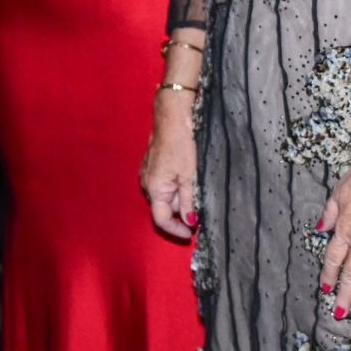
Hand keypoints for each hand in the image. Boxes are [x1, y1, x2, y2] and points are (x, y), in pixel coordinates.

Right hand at [141, 95, 199, 239]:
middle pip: (165, 208)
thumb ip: (189, 201)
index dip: (177, 230)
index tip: (192, 234)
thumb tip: (190, 221)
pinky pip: (165, 182)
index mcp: (155, 189)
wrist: (173, 116)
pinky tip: (190, 179)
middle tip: (202, 210)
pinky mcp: (154, 163)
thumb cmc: (182, 143)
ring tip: (198, 193)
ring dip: (181, 199)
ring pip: (166, 195)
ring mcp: (149, 172)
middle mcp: (148, 183)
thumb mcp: (190, 176)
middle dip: (182, 212)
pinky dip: (177, 187)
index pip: (162, 220)